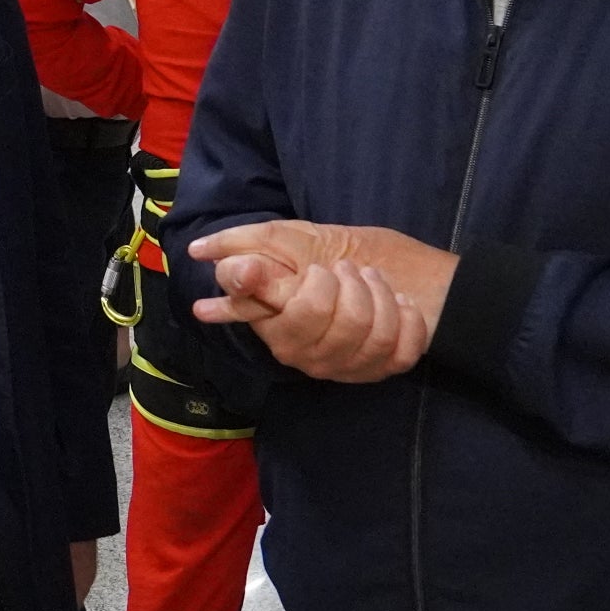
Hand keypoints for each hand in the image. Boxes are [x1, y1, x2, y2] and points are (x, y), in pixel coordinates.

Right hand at [188, 221, 455, 383]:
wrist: (406, 272)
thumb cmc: (342, 254)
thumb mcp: (293, 241)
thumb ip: (252, 248)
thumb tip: (201, 252)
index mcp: (274, 325)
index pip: (277, 313)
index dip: (302, 289)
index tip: (318, 270)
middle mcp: (305, 354)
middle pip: (322, 316)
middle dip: (344, 281)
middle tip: (347, 270)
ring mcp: (344, 366)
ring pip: (365, 332)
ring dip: (379, 294)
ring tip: (374, 280)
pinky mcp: (384, 369)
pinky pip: (400, 350)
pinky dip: (408, 320)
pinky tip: (402, 305)